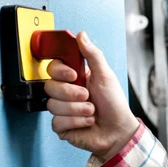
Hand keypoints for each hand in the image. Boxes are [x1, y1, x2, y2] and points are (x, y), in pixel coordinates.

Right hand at [44, 31, 139, 160]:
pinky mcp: (61, 126)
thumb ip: (93, 55)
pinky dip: (76, 122)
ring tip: (91, 111)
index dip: (60, 71)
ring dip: (77, 109)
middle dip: (71, 93)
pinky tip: (86, 122)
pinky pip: (57, 122)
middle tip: (87, 96)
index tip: (73, 74)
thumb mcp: (106, 76)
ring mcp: (62, 110)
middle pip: (49, 86)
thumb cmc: (114, 104)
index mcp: (75, 78)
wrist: (118, 131)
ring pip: (53, 105)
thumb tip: (81, 35)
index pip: (53, 68)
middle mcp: (66, 93)